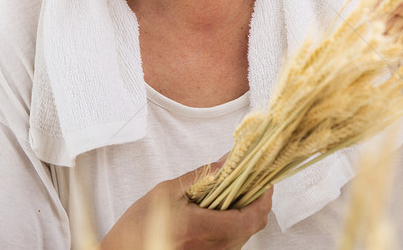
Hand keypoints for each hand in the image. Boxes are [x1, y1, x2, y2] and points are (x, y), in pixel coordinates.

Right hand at [97, 163, 271, 249]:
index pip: (250, 216)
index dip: (263, 196)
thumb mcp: (167, 192)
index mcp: (202, 229)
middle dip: (257, 202)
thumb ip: (202, 177)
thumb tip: (228, 161)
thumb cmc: (138, 226)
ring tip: (237, 192)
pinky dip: (235, 224)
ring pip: (244, 235)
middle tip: (252, 181)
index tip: (264, 179)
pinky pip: (232, 242)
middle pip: (253, 226)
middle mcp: (212, 248)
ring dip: (247, 213)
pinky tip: (224, 210)